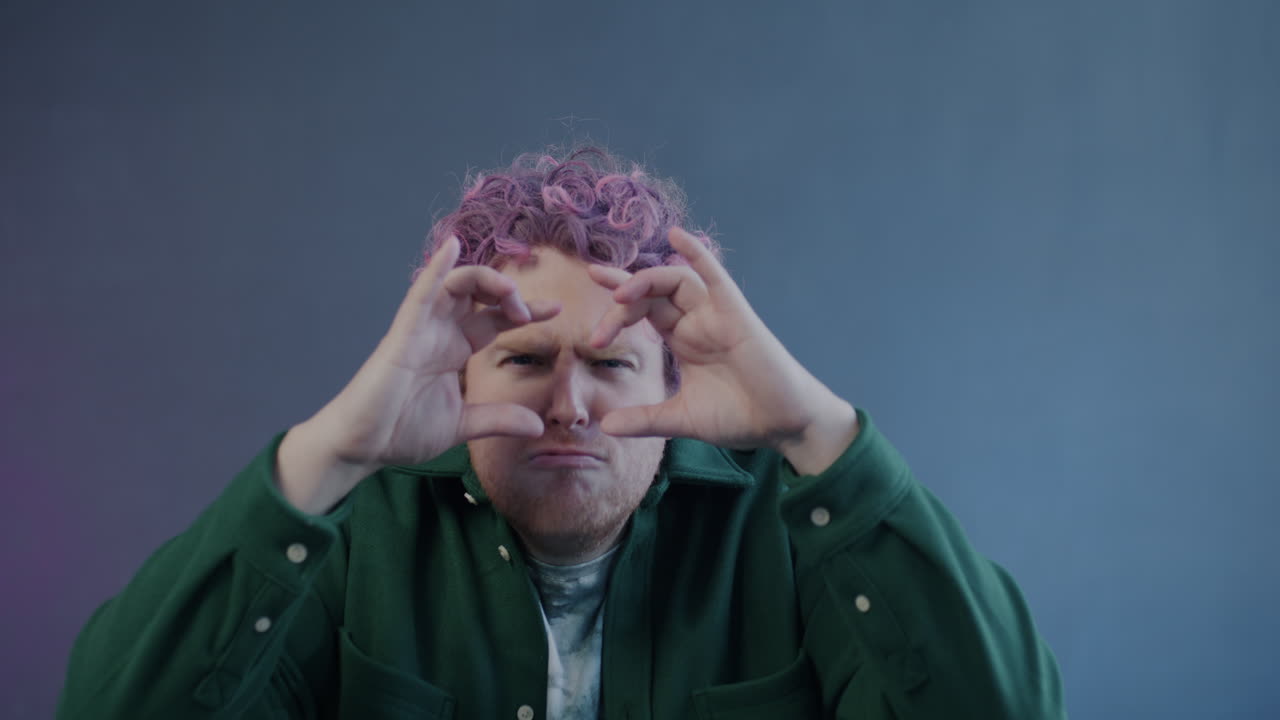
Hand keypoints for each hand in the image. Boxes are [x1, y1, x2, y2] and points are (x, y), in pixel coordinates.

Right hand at [276, 236, 559, 512]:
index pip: (496, 320)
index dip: (526, 312)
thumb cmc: (402, 430)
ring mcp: (422, 328)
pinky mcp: (403, 333)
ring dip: (486, 280)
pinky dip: (436, 268)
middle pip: (480, 294)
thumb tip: (537, 426)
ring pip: (456, 284)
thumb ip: (498, 419)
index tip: (556, 310)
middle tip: (530, 312)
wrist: (363, 446)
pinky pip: (421, 293)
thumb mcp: (463, 425)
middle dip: (509, 293)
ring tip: (510, 294)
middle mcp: (441, 331)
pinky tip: (452, 247)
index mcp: (456, 348)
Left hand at [587, 228, 858, 474]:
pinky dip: (697, 254)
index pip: (643, 310)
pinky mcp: (737, 315)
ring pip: (675, 281)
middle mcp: (697, 321)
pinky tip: (677, 236)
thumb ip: (645, 419)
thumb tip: (603, 426)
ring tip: (617, 296)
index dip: (616, 310)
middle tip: (599, 333)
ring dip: (643, 282)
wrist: (783, 425)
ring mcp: (716, 314)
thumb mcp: (682, 419)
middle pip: (651, 294)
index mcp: (683, 339)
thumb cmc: (740, 416)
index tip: (591, 332)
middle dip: (620, 302)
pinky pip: (716, 277)